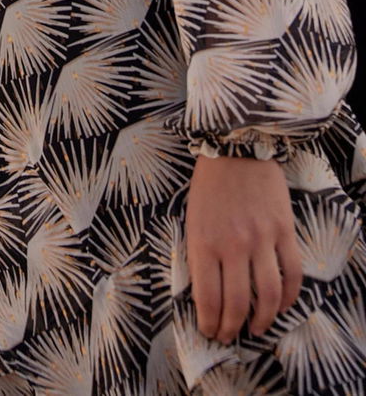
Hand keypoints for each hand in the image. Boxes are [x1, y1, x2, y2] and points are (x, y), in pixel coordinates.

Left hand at [185, 153, 303, 342]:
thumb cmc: (208, 186)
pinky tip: (282, 305)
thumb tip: (207, 293)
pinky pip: (293, 273)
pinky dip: (290, 297)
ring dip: (263, 320)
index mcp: (203, 242)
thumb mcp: (192, 220)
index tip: (210, 332)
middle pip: (237, 304)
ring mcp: (261, 239)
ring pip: (269, 295)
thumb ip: (199, 255)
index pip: (208, 298)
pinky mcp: (284, 231)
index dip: (210, 323)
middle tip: (229, 336)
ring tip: (256, 328)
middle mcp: (233, 245)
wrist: (235, 148)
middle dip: (231, 328)